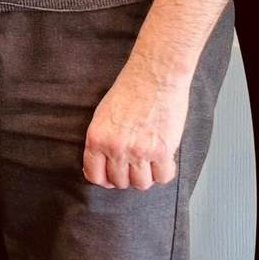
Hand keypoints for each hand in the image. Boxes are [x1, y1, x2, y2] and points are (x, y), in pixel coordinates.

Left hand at [83, 61, 189, 188]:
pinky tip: (163, 161)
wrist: (155, 75)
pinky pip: (163, 177)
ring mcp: (139, 152)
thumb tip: (104, 165)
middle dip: (126, 176)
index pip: (94, 175)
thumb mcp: (103, 115)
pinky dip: (164, 172)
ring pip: (140, 184)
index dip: (104, 179)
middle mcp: (116, 148)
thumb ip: (102, 141)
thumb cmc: (131, 90)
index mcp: (97, 139)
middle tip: (134, 166)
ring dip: (145, 176)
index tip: (111, 177)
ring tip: (149, 163)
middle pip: (119, 182)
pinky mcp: (162, 151)